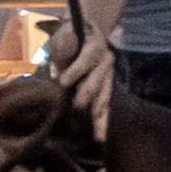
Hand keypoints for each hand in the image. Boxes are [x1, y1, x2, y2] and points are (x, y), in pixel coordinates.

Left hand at [48, 19, 113, 139]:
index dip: (76, 70)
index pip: (88, 57)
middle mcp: (106, 61)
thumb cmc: (70, 36)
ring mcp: (108, 77)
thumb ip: (62, 45)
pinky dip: (102, 122)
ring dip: (99, 115)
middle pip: (98, 80)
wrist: (85, 35)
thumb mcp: (63, 34)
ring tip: (97, 134)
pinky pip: (106, 106)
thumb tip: (62, 59)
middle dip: (87, 93)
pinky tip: (100, 137)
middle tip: (77, 106)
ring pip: (104, 96)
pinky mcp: (106, 89)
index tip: (62, 82)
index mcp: (96, 44)